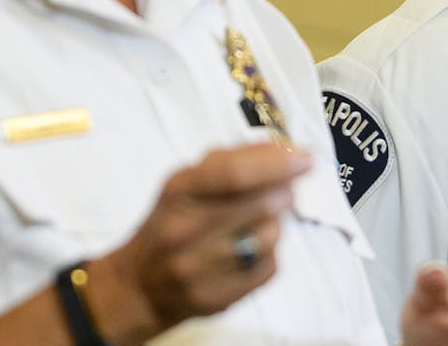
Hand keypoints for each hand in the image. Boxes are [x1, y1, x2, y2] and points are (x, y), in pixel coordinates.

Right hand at [97, 143, 311, 342]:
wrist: (140, 283)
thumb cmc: (174, 220)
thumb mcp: (188, 182)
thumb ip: (232, 160)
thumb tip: (284, 149)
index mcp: (179, 190)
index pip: (233, 174)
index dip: (276, 165)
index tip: (306, 158)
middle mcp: (184, 230)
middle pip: (261, 206)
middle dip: (284, 192)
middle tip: (286, 189)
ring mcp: (198, 268)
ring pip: (269, 238)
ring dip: (276, 224)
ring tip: (260, 222)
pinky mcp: (215, 298)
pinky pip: (269, 268)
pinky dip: (270, 255)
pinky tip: (250, 250)